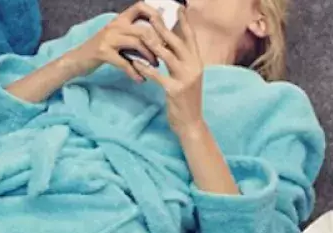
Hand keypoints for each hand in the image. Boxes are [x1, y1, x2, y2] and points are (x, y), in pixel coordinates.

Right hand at [67, 2, 163, 81]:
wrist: (75, 60)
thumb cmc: (98, 50)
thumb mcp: (115, 37)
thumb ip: (131, 33)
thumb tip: (156, 36)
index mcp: (119, 19)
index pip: (141, 7)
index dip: (155, 15)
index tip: (164, 30)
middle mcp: (114, 25)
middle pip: (144, 29)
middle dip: (158, 43)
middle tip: (164, 54)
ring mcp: (108, 38)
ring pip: (137, 43)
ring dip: (149, 56)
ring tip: (155, 66)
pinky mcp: (103, 52)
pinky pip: (125, 63)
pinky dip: (134, 73)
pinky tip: (140, 80)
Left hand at [132, 10, 205, 135]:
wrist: (191, 122)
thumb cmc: (185, 99)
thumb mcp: (186, 77)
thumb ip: (180, 62)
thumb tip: (170, 46)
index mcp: (197, 62)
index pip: (191, 38)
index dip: (185, 22)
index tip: (179, 8)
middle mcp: (194, 67)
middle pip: (178, 43)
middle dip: (165, 28)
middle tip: (154, 16)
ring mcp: (186, 78)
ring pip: (168, 57)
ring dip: (154, 45)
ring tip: (143, 35)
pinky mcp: (175, 90)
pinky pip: (158, 76)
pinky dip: (146, 69)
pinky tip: (135, 63)